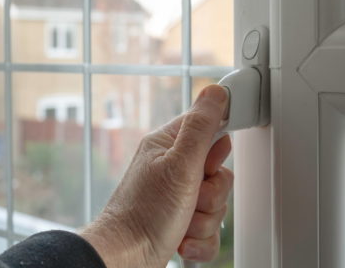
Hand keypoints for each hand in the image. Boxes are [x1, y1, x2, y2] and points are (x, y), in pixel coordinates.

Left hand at [80, 85, 233, 266]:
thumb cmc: (144, 214)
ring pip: (217, 205)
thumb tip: (215, 92)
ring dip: (204, 221)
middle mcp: (173, 170)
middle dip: (211, 196)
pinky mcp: (181, 225)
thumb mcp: (179, 164)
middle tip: (190, 199)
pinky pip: (210, 231)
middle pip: (220, 175)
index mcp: (169, 146)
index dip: (216, 152)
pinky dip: (199, 241)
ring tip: (180, 223)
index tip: (207, 167)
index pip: (209, 130)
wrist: (124, 259)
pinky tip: (181, 241)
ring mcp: (177, 199)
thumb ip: (201, 127)